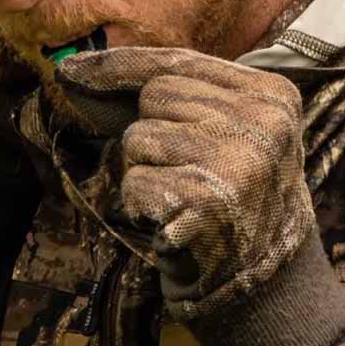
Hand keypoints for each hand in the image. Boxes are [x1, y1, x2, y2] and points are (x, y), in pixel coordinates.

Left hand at [55, 47, 314, 317]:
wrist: (267, 285)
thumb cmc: (233, 196)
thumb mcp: (234, 132)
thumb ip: (181, 95)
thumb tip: (78, 69)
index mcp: (273, 94)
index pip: (179, 60)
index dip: (120, 66)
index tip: (71, 69)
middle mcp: (263, 121)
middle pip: (155, 95)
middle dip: (151, 131)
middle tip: (184, 170)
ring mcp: (237, 161)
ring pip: (139, 138)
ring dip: (145, 170)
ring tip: (183, 196)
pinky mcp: (208, 202)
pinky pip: (135, 184)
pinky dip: (142, 206)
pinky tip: (173, 221)